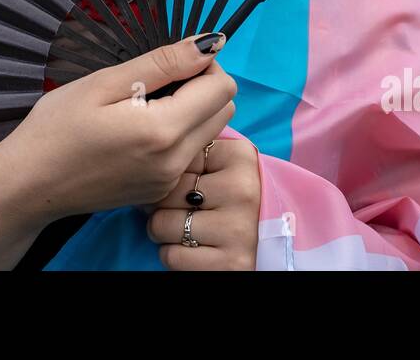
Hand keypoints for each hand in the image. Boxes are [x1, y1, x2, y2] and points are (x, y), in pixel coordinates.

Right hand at [0, 33, 234, 221]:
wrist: (28, 185)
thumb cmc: (56, 127)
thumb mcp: (105, 82)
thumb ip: (164, 63)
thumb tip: (211, 43)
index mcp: (164, 131)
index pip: (223, 88)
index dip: (204, 64)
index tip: (170, 61)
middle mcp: (176, 161)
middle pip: (224, 110)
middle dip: (203, 85)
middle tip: (158, 79)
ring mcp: (169, 181)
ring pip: (211, 132)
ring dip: (194, 109)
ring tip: (147, 103)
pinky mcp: (160, 191)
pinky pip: (190, 153)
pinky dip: (180, 133)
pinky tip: (141, 128)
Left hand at [146, 137, 260, 269]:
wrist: (272, 245)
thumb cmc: (235, 203)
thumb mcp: (224, 169)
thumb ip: (194, 155)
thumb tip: (146, 157)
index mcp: (241, 157)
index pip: (178, 158)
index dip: (171, 176)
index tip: (186, 186)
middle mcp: (243, 190)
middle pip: (166, 190)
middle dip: (162, 205)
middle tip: (181, 211)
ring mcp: (238, 229)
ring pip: (162, 224)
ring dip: (165, 232)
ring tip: (188, 231)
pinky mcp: (230, 264)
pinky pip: (171, 256)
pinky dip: (175, 256)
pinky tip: (196, 250)